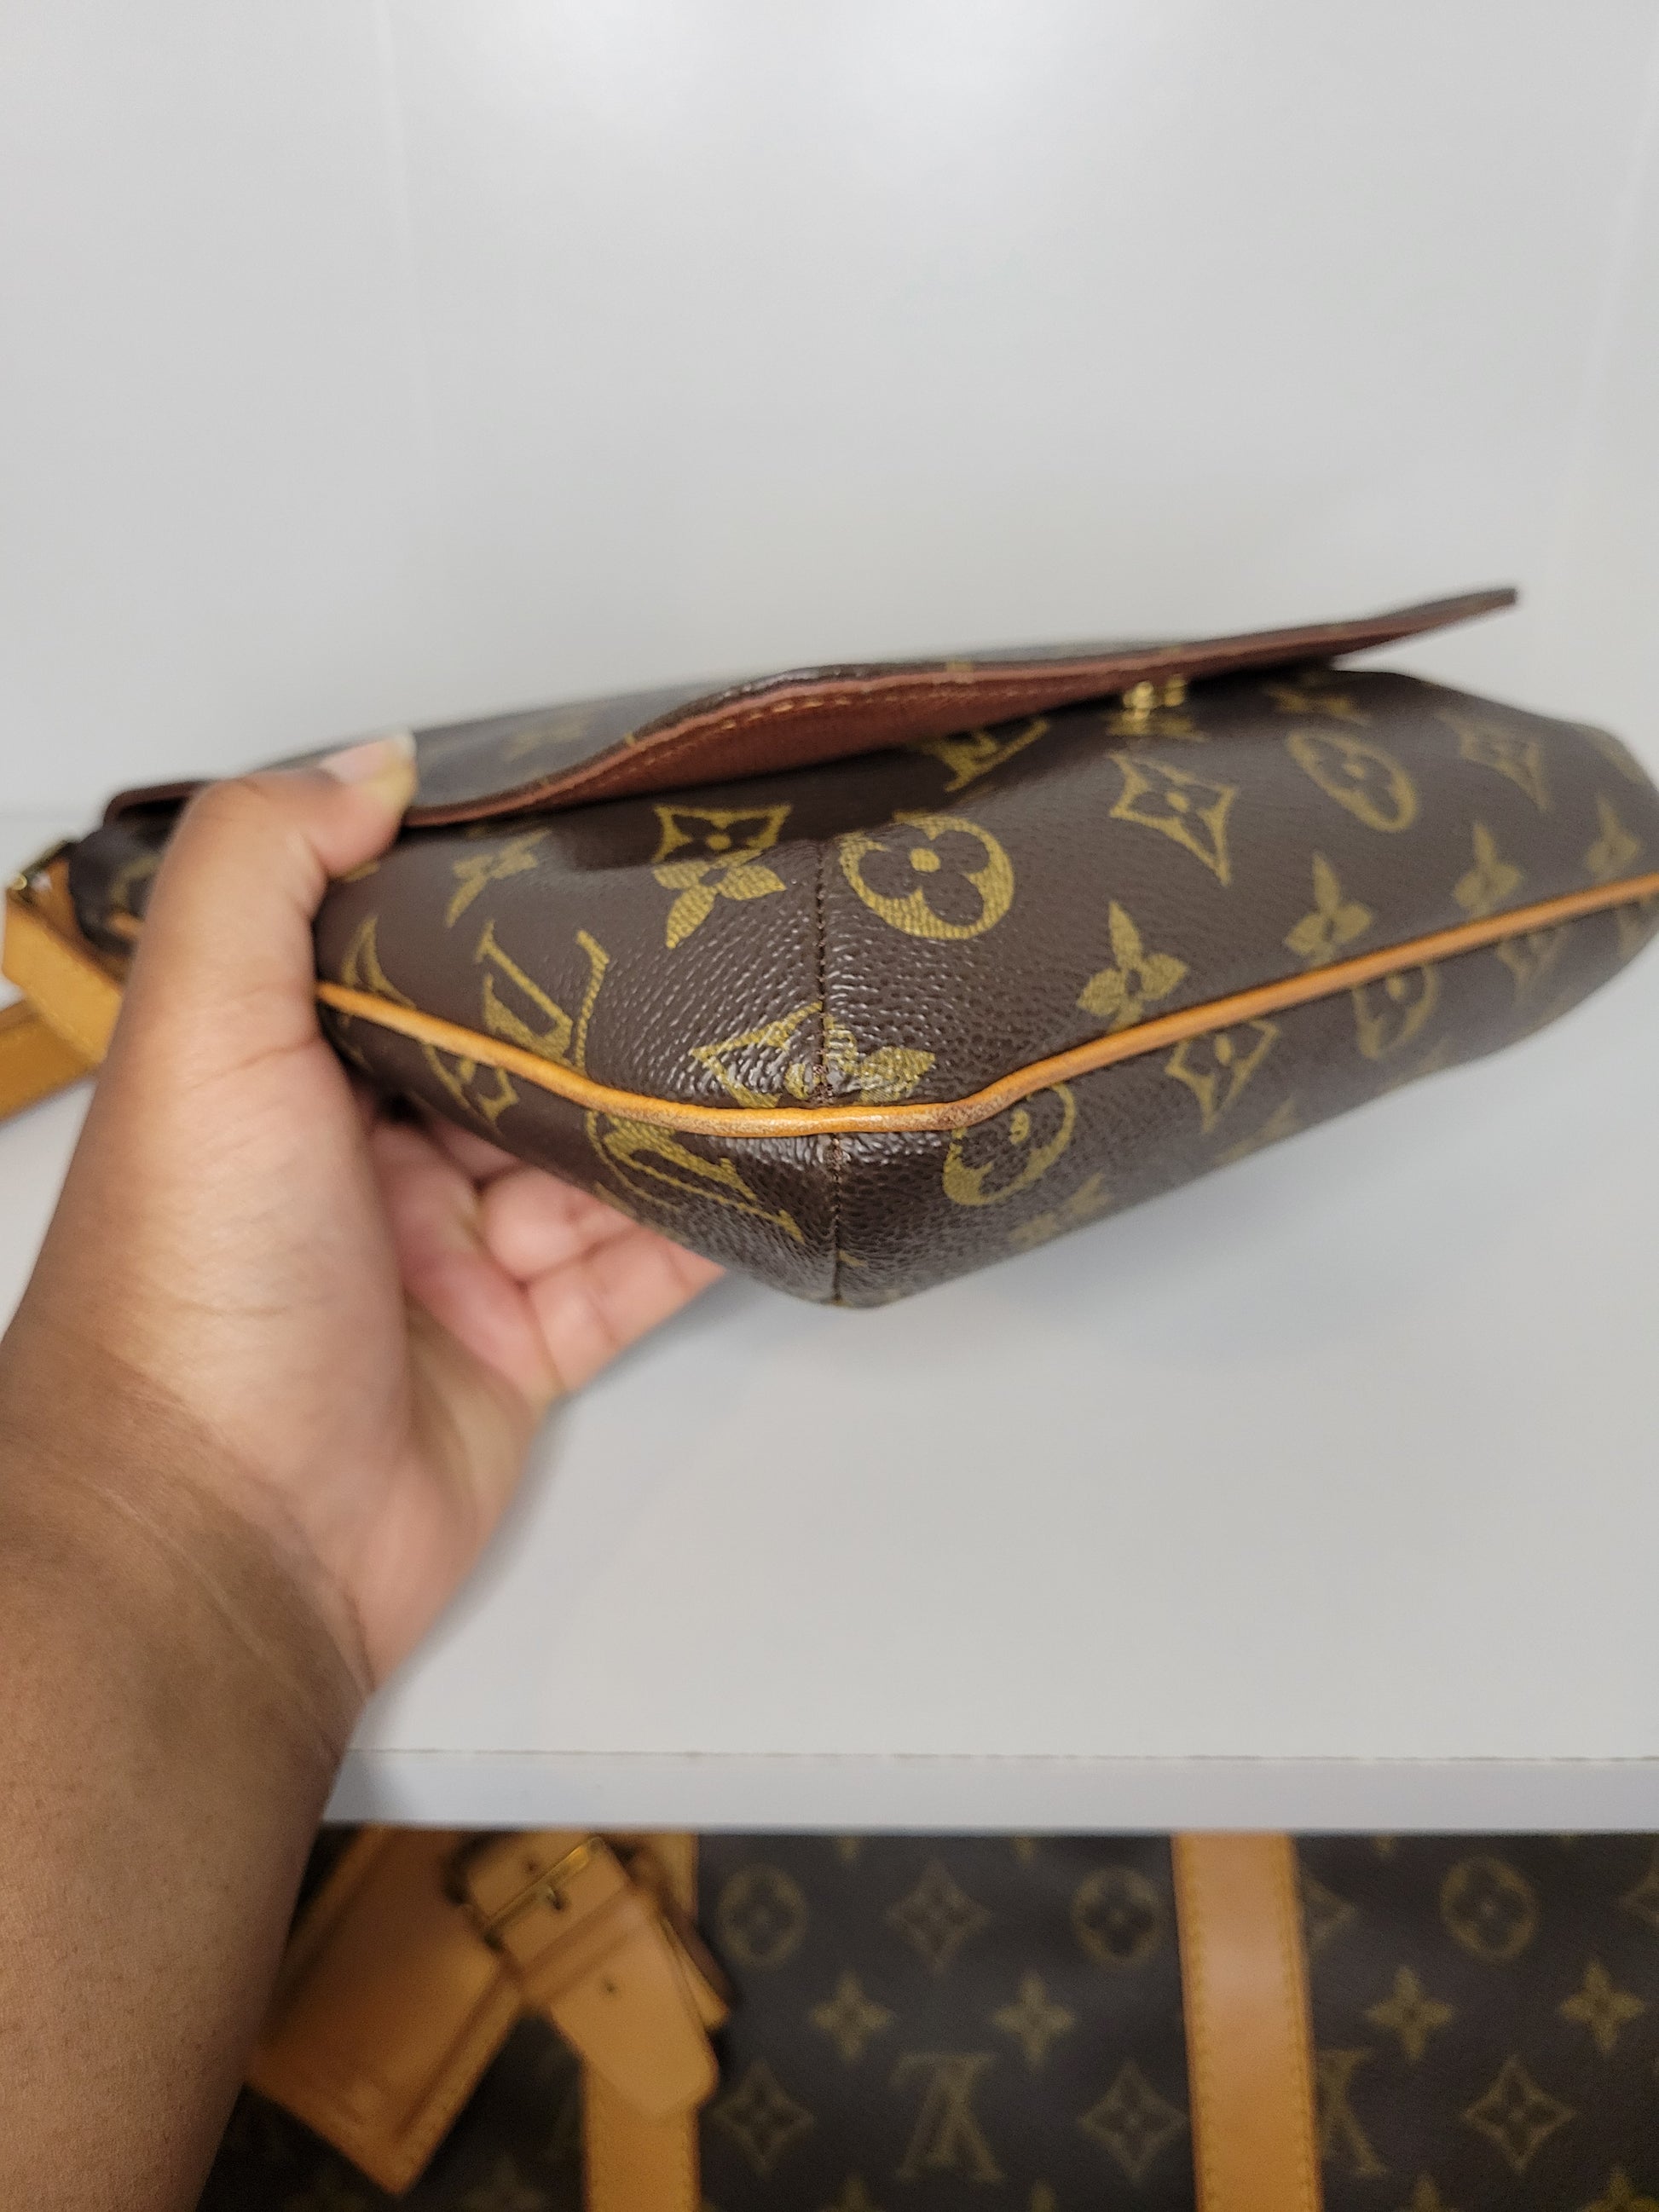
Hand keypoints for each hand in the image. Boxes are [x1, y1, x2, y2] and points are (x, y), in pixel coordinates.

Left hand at [8, 737, 718, 1704]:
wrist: (218, 1544)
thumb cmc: (187, 1287)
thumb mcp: (201, 1035)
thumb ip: (264, 872)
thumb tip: (371, 759)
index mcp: (283, 1069)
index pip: (406, 946)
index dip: (492, 888)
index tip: (597, 818)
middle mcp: (366, 1155)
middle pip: (519, 1051)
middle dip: (610, 999)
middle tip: (725, 916)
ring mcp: (451, 1257)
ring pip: (593, 1154)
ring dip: (674, 1105)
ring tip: (776, 1029)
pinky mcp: (523, 1352)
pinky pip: (636, 1270)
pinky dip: (703, 1224)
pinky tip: (770, 1164)